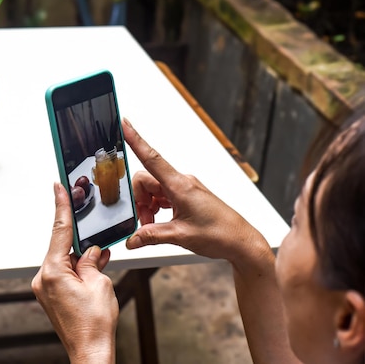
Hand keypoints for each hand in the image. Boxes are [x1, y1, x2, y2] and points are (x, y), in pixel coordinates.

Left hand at [31, 183, 117, 363]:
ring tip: (100, 273)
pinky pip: (64, 274)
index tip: (58, 187)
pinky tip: (94, 273)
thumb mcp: (100, 284)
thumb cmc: (94, 324)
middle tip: (98, 246)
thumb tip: (92, 252)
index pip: (59, 232)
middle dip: (82, 246)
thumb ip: (93, 262)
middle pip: (63, 248)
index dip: (61, 207)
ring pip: (65, 262)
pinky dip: (79, 271)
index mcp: (52, 272)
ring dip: (82, 262)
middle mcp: (43, 279)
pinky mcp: (51, 296)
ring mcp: (46, 289)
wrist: (90, 353)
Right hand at [122, 118, 268, 263]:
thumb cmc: (220, 233)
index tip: (124, 124)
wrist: (241, 241)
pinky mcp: (186, 196)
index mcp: (180, 186)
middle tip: (145, 222)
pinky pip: (162, 196)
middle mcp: (182, 182)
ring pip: (153, 190)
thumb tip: (132, 239)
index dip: (135, 139)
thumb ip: (151, 236)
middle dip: (139, 200)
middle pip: (146, 180)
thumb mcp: (180, 236)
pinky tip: (160, 223)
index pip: (151, 157)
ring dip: (148, 207)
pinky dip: (156, 208)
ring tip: (154, 226)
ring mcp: (184, 188)